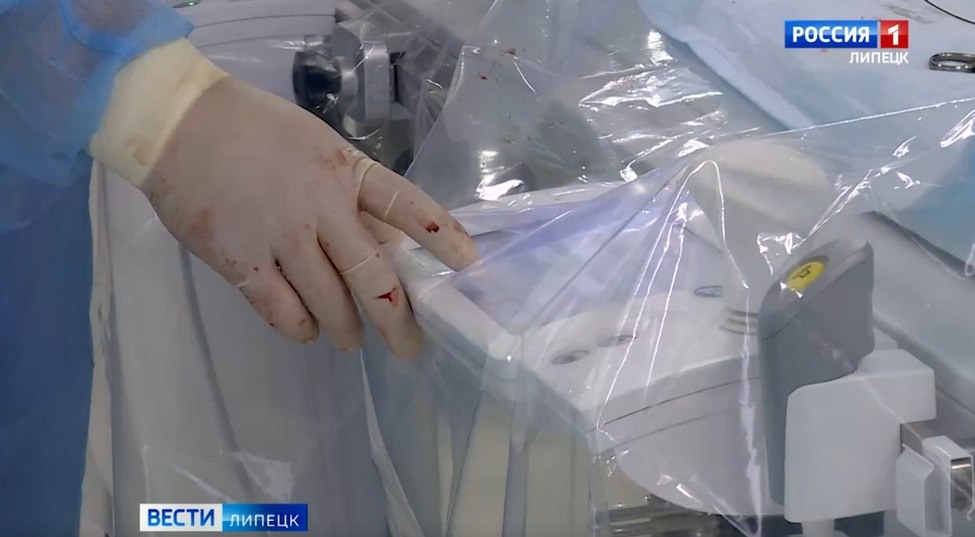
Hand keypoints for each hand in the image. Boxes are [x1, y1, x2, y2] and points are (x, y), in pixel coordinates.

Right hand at [142, 76, 476, 358]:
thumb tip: (384, 249)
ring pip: (329, 303)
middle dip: (397, 321)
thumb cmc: (256, 132)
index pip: (406, 206)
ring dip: (346, 330)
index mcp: (346, 171)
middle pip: (372, 277)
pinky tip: (307, 330)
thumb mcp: (319, 148)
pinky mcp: (240, 261)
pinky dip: (300, 329)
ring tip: (351, 340)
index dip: (440, 235)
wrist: (178, 124)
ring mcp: (281, 237)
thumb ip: (350, 196)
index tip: (468, 264)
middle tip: (410, 348)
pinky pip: (281, 312)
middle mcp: (321, 207)